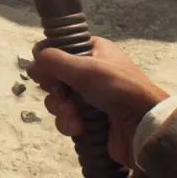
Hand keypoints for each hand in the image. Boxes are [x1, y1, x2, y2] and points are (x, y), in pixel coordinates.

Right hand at [26, 36, 167, 168]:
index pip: (58, 49)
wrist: (144, 127)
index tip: (46, 72)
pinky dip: (69, 124)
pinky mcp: (88, 119)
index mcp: (93, 50)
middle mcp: (89, 71)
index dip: (48, 61)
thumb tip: (32, 62)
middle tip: (64, 96)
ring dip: (62, 110)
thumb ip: (54, 61)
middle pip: (53, 77)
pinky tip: (80, 128)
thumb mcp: (86, 69)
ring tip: (76, 117)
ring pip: (58, 100)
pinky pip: (66, 118)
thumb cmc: (119, 89)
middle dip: (56, 92)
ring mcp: (88, 96)